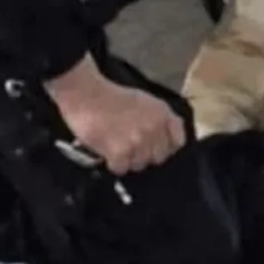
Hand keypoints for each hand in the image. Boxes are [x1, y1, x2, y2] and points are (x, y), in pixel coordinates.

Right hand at [46, 54, 186, 174]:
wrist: (86, 94)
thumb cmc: (112, 97)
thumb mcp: (144, 101)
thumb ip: (159, 119)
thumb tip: (168, 141)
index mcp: (162, 113)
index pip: (178, 142)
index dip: (165, 146)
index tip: (154, 146)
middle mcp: (155, 127)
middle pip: (158, 157)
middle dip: (144, 154)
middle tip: (129, 146)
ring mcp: (138, 141)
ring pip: (139, 165)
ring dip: (127, 159)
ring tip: (115, 145)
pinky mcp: (120, 152)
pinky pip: (121, 169)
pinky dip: (113, 163)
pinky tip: (107, 150)